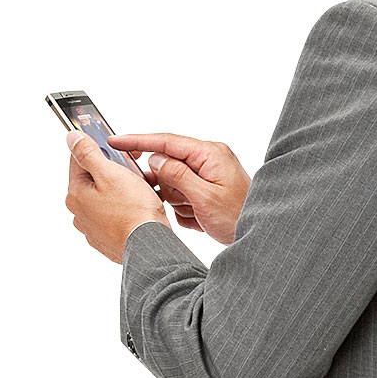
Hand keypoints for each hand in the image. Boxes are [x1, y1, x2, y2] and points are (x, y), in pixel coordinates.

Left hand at [65, 130, 168, 261]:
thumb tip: (72, 138)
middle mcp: (80, 213)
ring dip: (119, 192)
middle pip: (93, 181)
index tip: (115, 148)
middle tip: (132, 171)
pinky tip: (137, 210)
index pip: (78, 160)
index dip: (98, 149)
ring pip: (104, 199)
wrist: (150, 246)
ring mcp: (93, 229)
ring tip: (139, 193)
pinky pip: (113, 218)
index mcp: (76, 195)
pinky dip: (123, 211)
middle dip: (112, 172)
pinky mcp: (108, 241)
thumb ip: (88, 153)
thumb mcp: (110, 173)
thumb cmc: (133, 212)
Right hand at [107, 133, 250, 245]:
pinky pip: (184, 196)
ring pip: (174, 184)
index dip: (138, 142)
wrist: (260, 235)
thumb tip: (155, 159)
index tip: (116, 141)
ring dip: (179, 203)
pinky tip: (201, 219)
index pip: (166, 141)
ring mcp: (208, 174)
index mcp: (209, 154)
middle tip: (181, 204)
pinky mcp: (207, 189)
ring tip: (197, 215)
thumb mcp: (205, 198)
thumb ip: (177, 175)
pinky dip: (187, 210)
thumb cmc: (240, 217)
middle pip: (169, 166)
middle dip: (168, 188)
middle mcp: (209, 159)